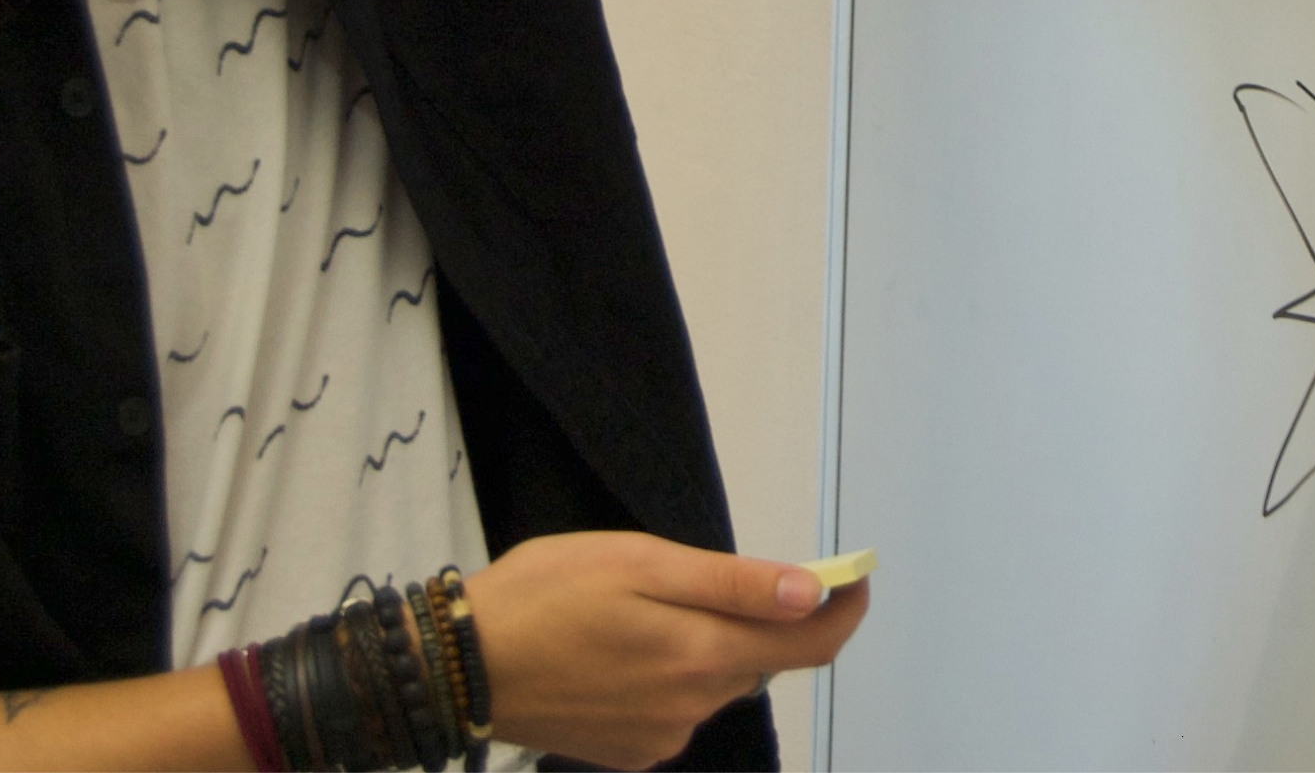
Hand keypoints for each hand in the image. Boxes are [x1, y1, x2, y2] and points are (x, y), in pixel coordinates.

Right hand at [461, 531, 868, 769]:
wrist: (460, 666)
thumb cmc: (545, 595)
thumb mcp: (641, 562)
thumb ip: (732, 584)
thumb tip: (812, 593)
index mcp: (701, 655)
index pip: (811, 645)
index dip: (845, 608)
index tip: (854, 576)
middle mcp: (693, 707)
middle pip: (759, 657)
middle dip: (754, 616)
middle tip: (692, 576)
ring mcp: (662, 737)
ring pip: (716, 680)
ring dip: (704, 644)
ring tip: (636, 610)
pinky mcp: (631, 752)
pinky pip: (678, 707)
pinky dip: (670, 674)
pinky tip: (618, 651)